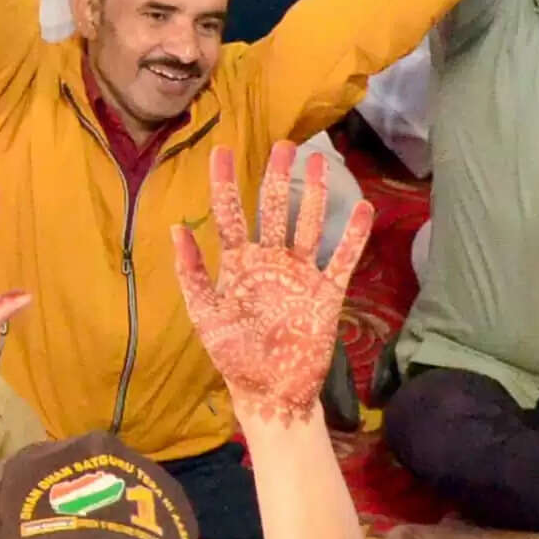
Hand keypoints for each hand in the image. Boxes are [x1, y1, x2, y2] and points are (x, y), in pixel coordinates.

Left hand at [175, 141, 369, 432]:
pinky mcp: (327, 293)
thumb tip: (176, 227)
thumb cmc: (234, 355)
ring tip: (320, 162)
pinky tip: (362, 207)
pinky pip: (343, 258)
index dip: (225, 183)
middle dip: (277, 176)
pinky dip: (353, 235)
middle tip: (284, 145)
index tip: (221, 150)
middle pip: (275, 209)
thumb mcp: (205, 314)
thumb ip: (192, 272)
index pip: (229, 214)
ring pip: (308, 224)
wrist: (272, 392)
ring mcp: (301, 275)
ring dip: (314, 194)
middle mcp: (271, 261)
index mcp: (238, 264)